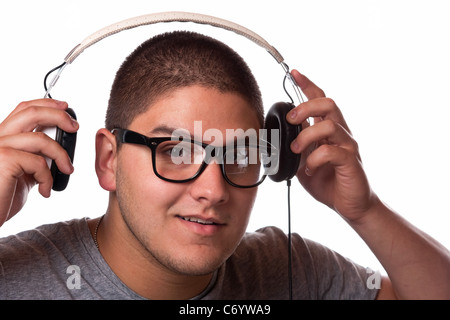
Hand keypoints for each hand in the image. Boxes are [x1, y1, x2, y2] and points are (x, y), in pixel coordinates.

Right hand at [0, 99, 78, 226]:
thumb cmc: (1, 200)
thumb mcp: (22, 175)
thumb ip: (34, 159)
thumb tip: (58, 152)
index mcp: (2, 138)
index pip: (23, 110)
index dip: (46, 104)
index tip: (65, 108)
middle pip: (31, 113)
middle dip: (58, 115)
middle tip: (75, 127)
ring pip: (41, 139)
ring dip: (62, 155)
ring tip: (68, 170)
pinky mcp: (3, 159)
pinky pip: (39, 162)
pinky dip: (49, 177)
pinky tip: (45, 191)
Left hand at [287, 70, 377, 221]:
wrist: (351, 205)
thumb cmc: (329, 181)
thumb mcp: (303, 162)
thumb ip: (294, 149)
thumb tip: (274, 141)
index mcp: (328, 131)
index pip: (321, 101)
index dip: (308, 85)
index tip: (295, 73)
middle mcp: (340, 134)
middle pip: (328, 105)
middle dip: (305, 107)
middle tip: (291, 120)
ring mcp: (347, 146)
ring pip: (329, 125)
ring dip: (306, 136)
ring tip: (296, 150)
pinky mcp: (350, 162)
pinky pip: (331, 152)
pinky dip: (314, 159)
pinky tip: (309, 169)